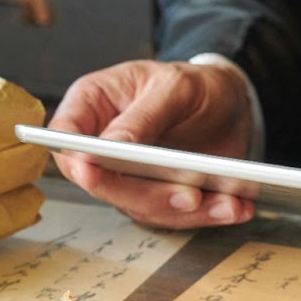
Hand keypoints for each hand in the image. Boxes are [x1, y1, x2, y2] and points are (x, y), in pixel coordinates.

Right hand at [48, 59, 256, 228]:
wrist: (230, 105)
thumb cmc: (195, 85)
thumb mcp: (173, 87)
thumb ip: (141, 117)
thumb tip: (110, 148)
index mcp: (93, 105)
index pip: (66, 137)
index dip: (75, 159)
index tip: (92, 172)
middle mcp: (103, 146)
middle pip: (103, 183)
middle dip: (145, 194)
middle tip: (187, 194)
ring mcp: (128, 177)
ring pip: (140, 207)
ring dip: (184, 211)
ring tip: (225, 203)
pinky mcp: (155, 196)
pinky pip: (172, 215)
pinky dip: (206, 215)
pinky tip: (234, 207)